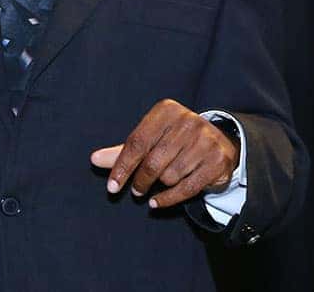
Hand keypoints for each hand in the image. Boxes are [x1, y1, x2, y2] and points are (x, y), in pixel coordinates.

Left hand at [90, 99, 238, 209]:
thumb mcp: (150, 140)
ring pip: (170, 176)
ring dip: (161, 185)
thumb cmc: (175, 141)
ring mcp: (205, 140)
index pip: (137, 142)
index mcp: (166, 111)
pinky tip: (157, 202)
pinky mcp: (217, 160)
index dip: (122, 167)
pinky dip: (169, 199)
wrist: (219, 143)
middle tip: (136, 191)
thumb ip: (123, 151)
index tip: (112, 187)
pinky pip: (187, 188)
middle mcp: (188, 121)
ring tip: (162, 182)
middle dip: (140, 180)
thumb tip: (94, 159)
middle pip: (153, 162)